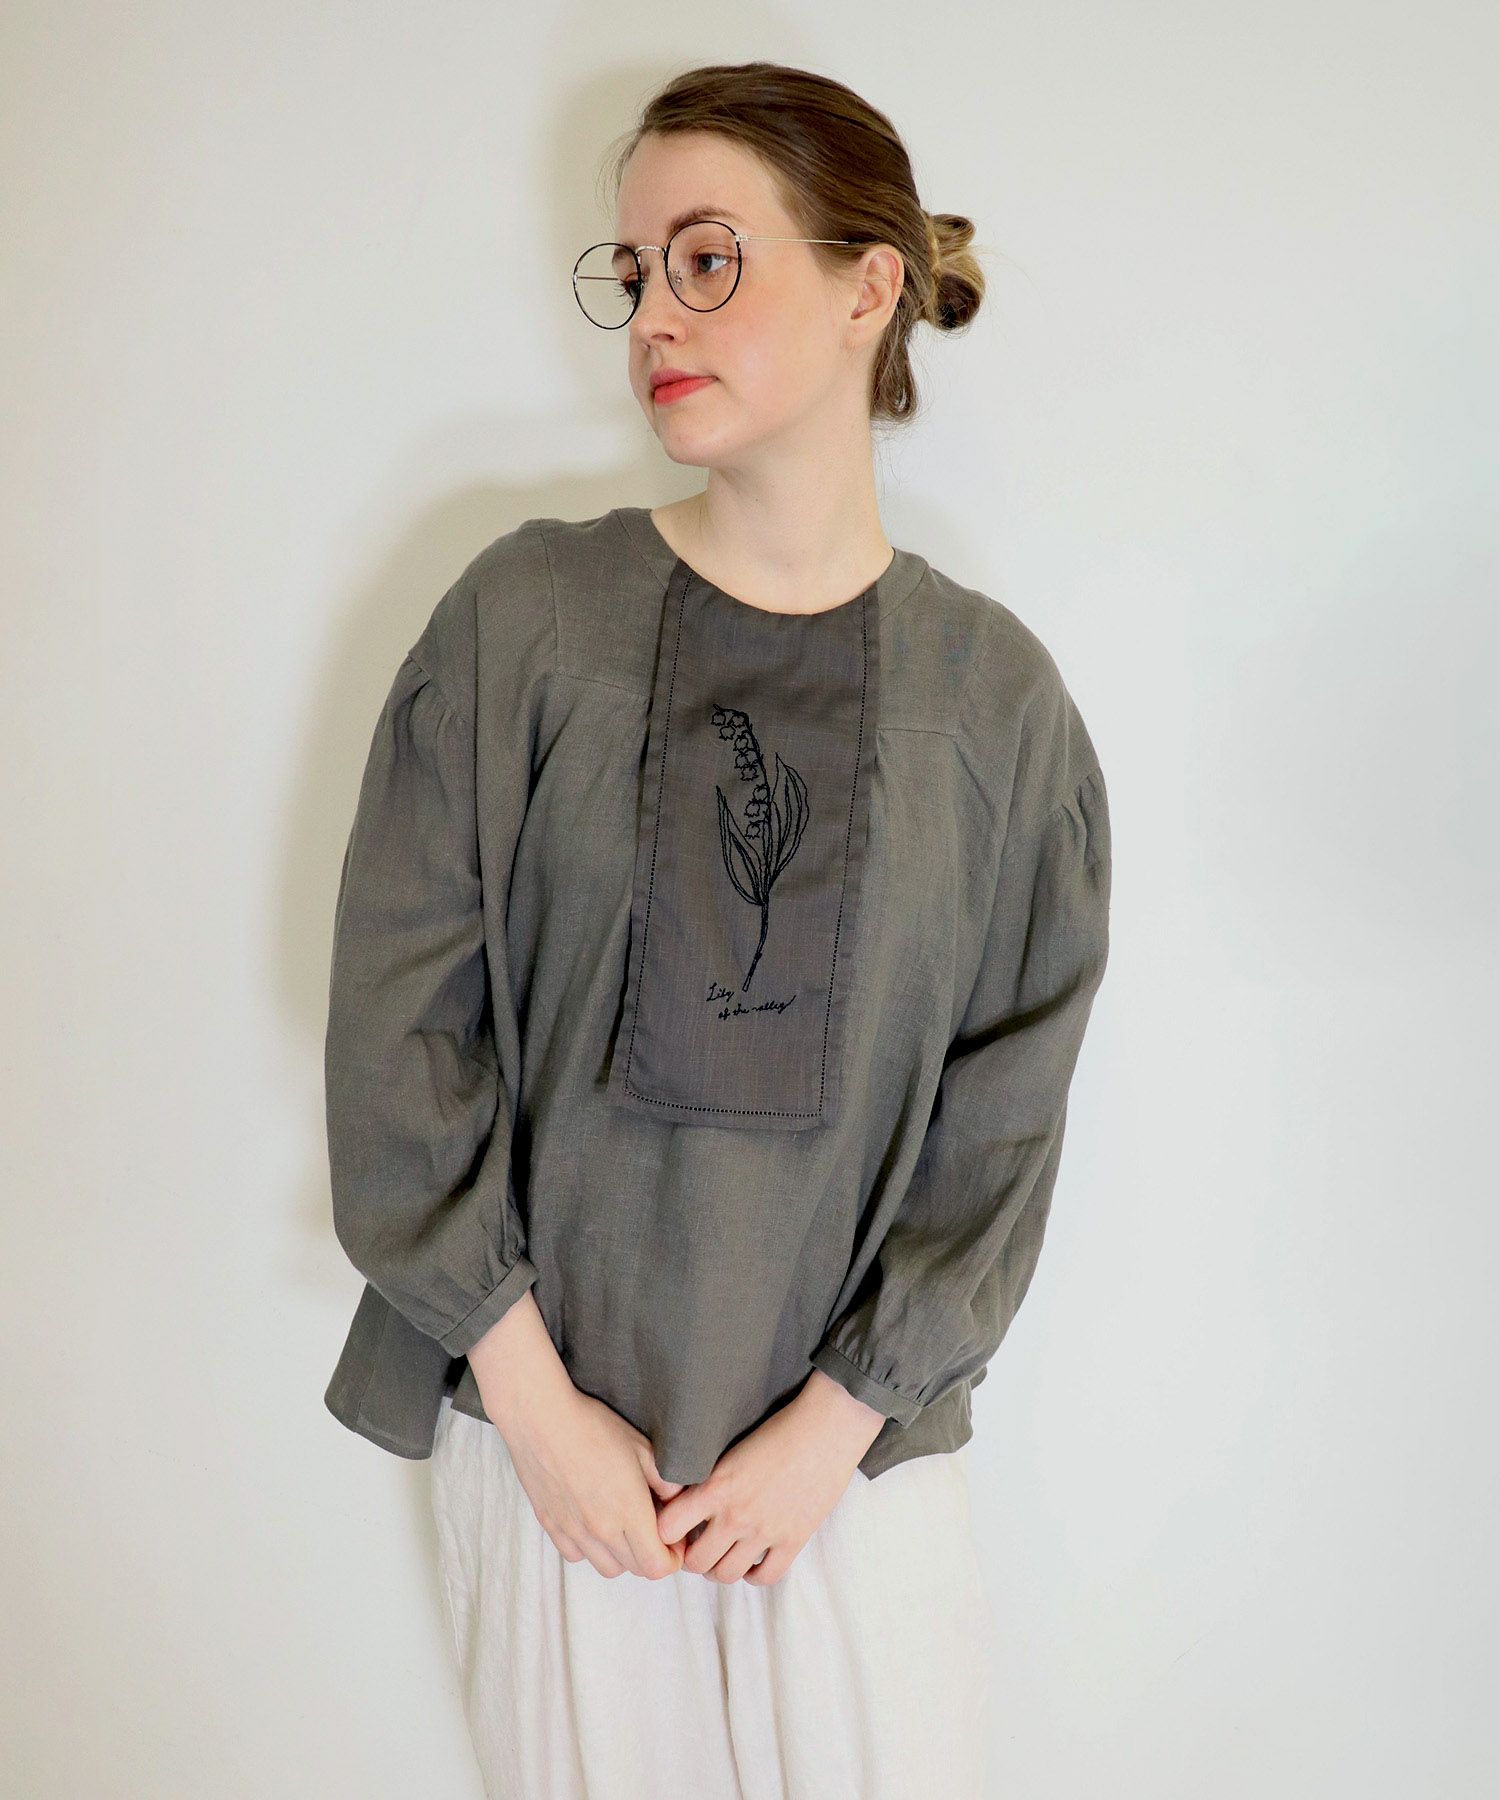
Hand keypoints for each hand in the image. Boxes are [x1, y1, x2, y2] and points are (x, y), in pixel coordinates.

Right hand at [501, 1386, 688, 1579]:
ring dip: (622, 1556)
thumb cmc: (593, 1426)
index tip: (674, 1542)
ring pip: (607, 1568)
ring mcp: (574, 1531)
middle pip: (635, 1569)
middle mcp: (601, 1529)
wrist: (541, 1419)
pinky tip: (593, 1524)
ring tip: (624, 1528)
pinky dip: (591, 1549)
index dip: (672, 1559)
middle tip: (654, 1531)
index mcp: (628, 1510)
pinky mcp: (551, 1526)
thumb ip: (663, 1479)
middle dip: (652, 1556)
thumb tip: (674, 1499)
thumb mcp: (640, 1446)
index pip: (656, 1565)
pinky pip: (577, 1556)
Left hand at [653, 1371, 886, 1585]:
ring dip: (720, 1569)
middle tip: (698, 1545)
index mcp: (716, 1487)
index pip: (667, 1528)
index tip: (673, 1528)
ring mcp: (765, 1531)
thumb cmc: (778, 1427)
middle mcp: (736, 1515)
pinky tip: (752, 1562)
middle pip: (696, 1562)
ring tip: (723, 1555)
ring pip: (726, 1575)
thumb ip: (710, 1478)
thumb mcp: (731, 1450)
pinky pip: (765, 1577)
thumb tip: (687, 1498)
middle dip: (692, 1556)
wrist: (825, 1427)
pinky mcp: (793, 1540)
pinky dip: (754, 1575)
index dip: (665, 1532)